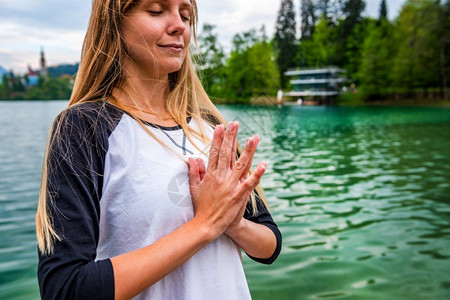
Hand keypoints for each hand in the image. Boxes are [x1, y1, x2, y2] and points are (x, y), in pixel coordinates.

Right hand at [187, 121, 265, 239]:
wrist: (206, 225)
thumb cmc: (201, 207)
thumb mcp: (194, 188)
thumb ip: (194, 172)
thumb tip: (192, 158)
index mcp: (210, 175)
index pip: (214, 152)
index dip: (217, 138)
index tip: (220, 126)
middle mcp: (220, 177)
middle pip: (227, 153)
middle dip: (231, 137)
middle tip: (235, 123)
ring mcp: (230, 185)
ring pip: (241, 164)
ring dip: (248, 150)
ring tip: (254, 138)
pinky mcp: (238, 195)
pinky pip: (250, 182)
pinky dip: (257, 173)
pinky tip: (264, 164)